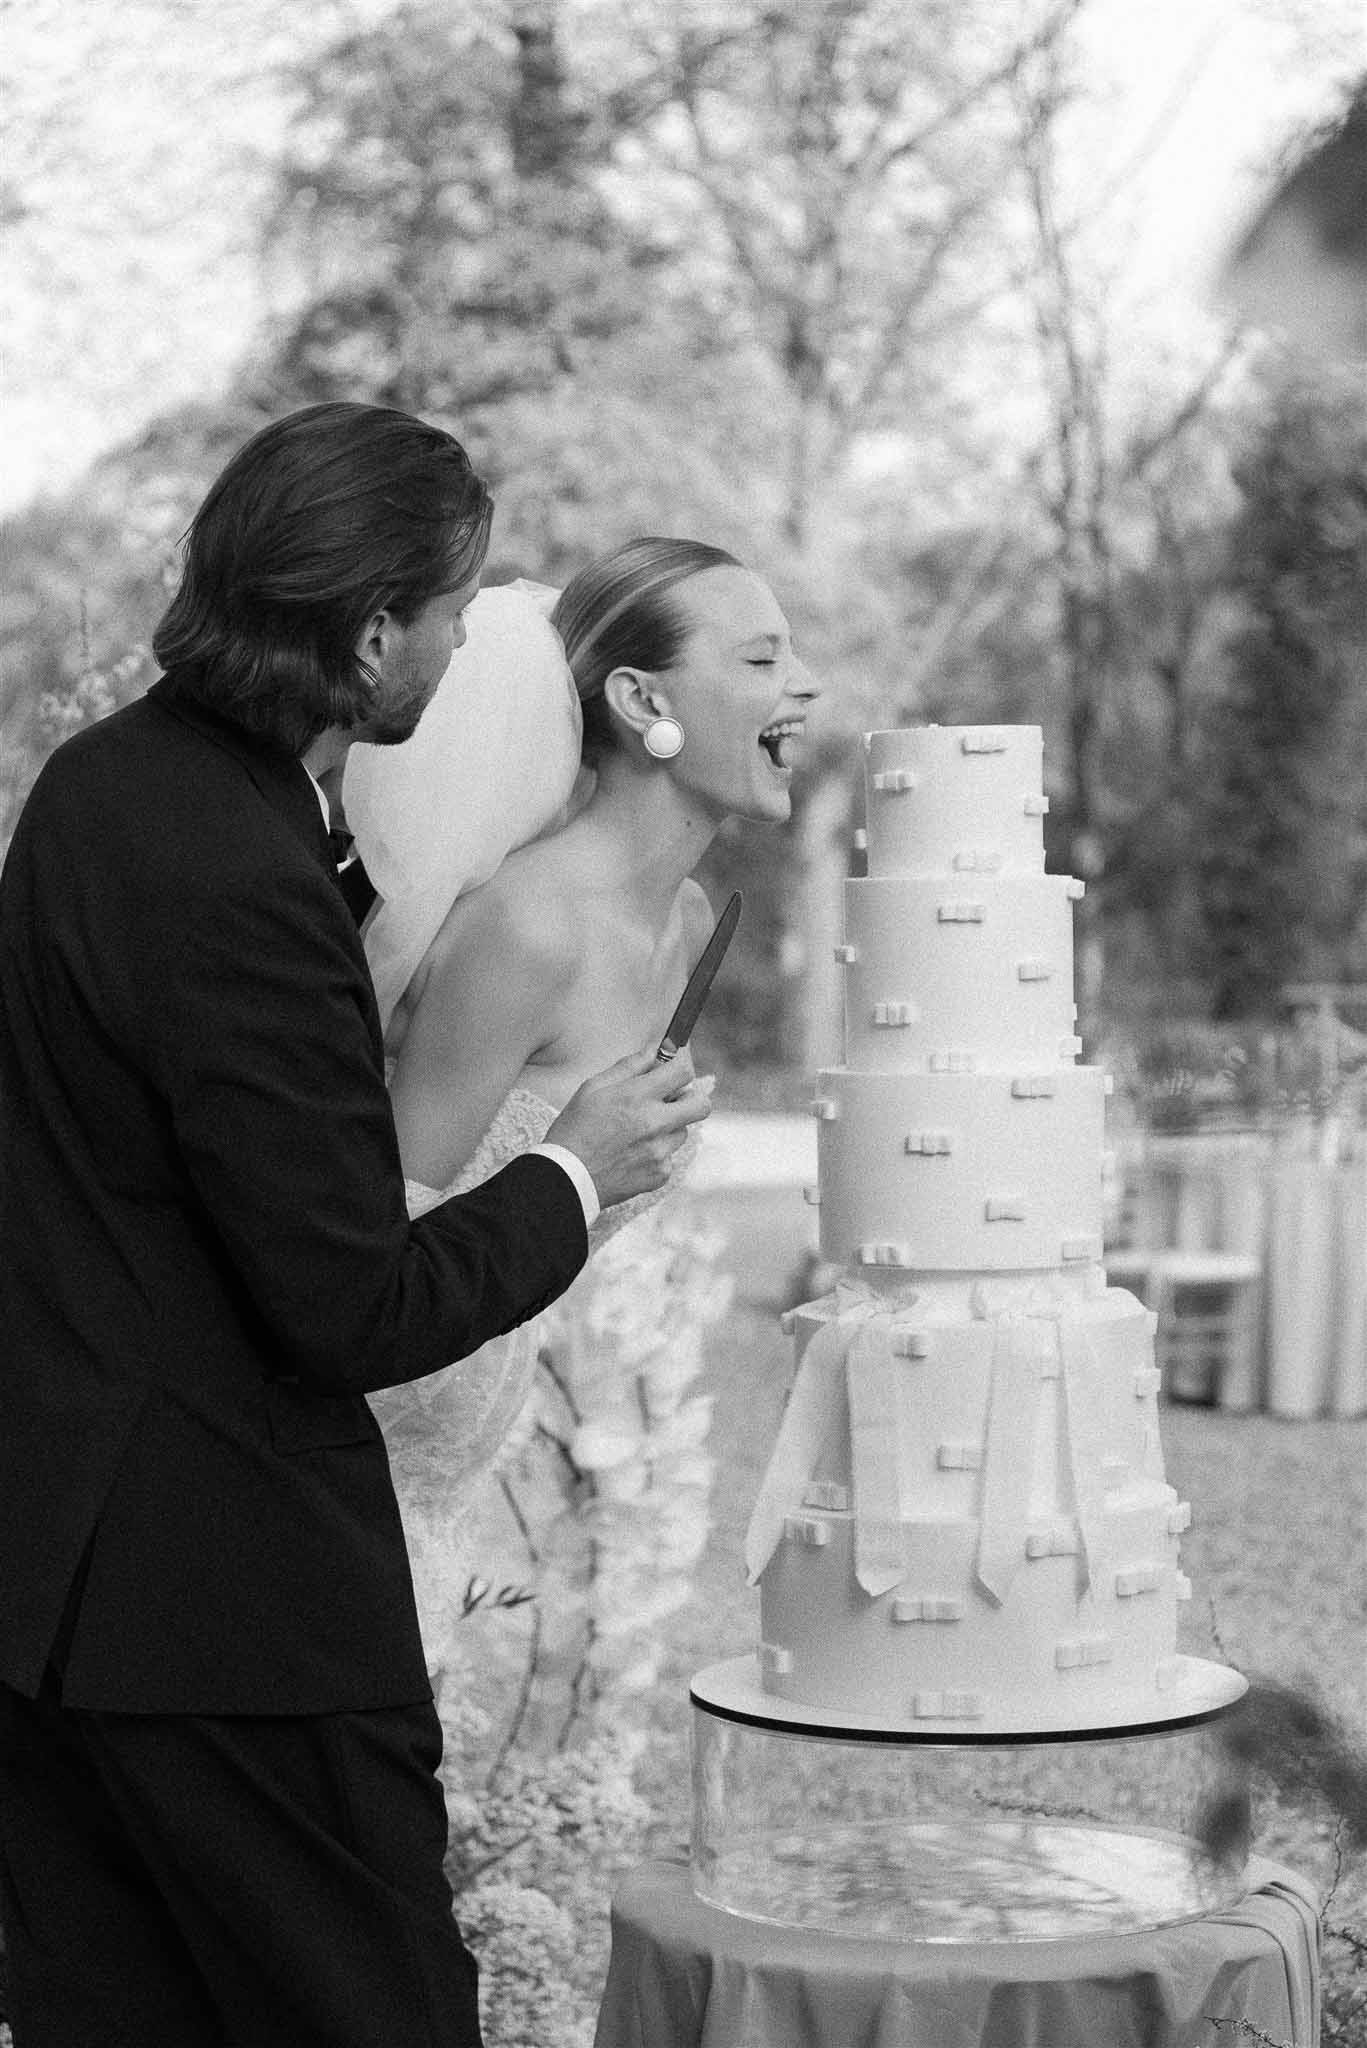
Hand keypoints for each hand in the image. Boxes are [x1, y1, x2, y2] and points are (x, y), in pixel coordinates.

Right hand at [545, 1047, 712, 1209]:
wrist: (565, 1180)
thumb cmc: (574, 1129)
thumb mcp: (592, 1088)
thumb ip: (628, 1066)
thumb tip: (654, 1050)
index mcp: (636, 1097)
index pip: (682, 1072)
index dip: (682, 1064)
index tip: (676, 1064)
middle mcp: (654, 1123)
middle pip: (701, 1104)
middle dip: (690, 1097)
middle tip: (672, 1098)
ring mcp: (660, 1151)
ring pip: (683, 1131)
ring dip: (669, 1126)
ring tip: (637, 1132)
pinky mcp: (660, 1174)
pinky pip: (669, 1156)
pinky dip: (656, 1153)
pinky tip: (631, 1154)